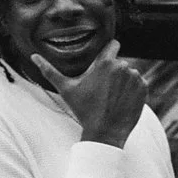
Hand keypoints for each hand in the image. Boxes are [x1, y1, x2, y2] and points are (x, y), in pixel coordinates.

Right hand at [32, 43, 146, 147]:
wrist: (105, 133)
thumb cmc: (84, 110)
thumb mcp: (66, 89)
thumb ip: (50, 70)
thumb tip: (33, 56)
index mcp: (105, 63)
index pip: (113, 45)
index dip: (109, 52)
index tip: (104, 62)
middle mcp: (123, 67)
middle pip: (120, 62)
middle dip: (113, 72)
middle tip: (103, 89)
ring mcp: (135, 78)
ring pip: (130, 73)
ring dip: (123, 81)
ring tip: (112, 97)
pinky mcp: (144, 88)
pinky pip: (139, 83)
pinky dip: (133, 90)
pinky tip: (122, 101)